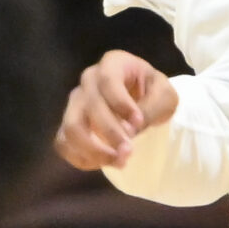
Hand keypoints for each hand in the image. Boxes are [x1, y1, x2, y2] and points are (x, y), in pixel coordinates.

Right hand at [55, 50, 177, 169]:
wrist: (146, 102)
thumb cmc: (155, 93)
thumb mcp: (165, 96)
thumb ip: (151, 108)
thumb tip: (128, 130)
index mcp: (113, 63)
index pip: (109, 81)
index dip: (121, 105)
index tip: (138, 123)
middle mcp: (89, 80)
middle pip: (89, 106)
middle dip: (110, 133)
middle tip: (129, 151)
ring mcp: (75, 102)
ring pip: (71, 127)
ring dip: (93, 149)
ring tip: (118, 161)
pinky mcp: (68, 124)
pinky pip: (63, 143)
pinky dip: (81, 158)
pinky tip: (104, 163)